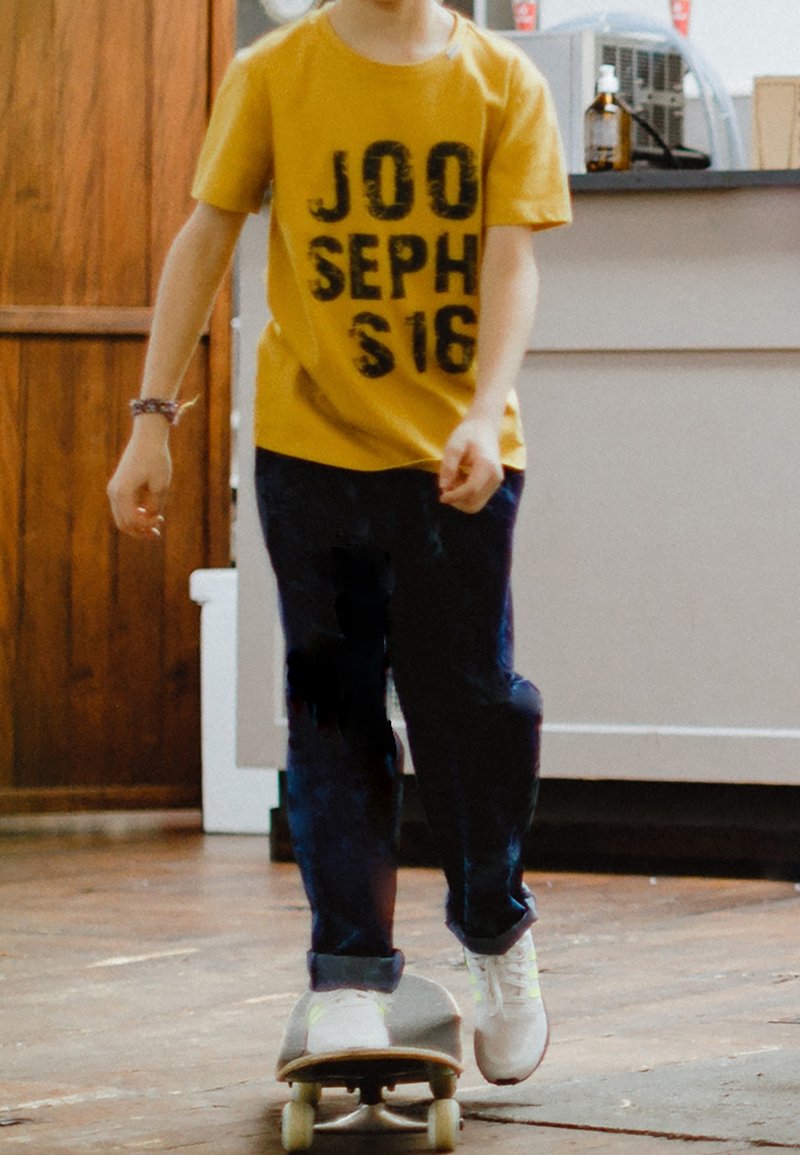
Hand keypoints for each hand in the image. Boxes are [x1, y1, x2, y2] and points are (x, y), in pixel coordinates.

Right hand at [107, 423, 171, 540]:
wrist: (147, 437)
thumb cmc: (156, 459)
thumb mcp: (160, 485)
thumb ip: (155, 506)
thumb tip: (149, 519)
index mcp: (123, 492)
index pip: (132, 520)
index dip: (148, 525)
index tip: (162, 518)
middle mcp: (114, 492)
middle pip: (123, 523)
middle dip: (140, 532)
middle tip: (156, 534)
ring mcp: (113, 489)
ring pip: (121, 517)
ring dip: (137, 525)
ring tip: (154, 529)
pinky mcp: (118, 486)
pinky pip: (122, 508)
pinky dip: (134, 515)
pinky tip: (148, 514)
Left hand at [438, 416, 503, 513]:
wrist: (484, 429)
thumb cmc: (467, 435)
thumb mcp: (453, 446)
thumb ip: (448, 466)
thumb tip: (443, 487)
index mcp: (487, 466)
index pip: (471, 490)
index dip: (454, 496)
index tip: (441, 496)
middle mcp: (495, 477)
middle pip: (473, 503)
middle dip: (456, 499)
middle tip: (447, 482)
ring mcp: (495, 483)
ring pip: (474, 504)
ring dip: (460, 497)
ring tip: (454, 477)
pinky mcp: (493, 486)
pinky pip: (476, 499)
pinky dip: (465, 494)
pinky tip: (461, 477)